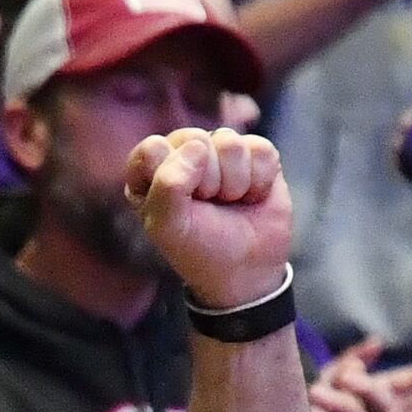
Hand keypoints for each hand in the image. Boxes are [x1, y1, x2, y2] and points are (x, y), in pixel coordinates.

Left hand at [125, 125, 292, 309]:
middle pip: (195, 139)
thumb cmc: (199, 248)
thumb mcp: (168, 226)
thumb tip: (198, 146)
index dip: (172, 178)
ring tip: (230, 202)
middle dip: (207, 180)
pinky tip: (252, 197)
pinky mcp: (256, 154)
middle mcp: (184, 153)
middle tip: (209, 206)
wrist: (246, 271)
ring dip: (234, 182)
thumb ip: (168, 184)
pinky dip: (260, 181)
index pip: (154, 148)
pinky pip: (260, 149)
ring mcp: (222, 151)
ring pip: (230, 142)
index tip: (181, 208)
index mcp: (151, 168)